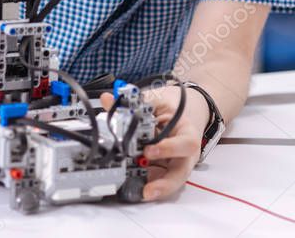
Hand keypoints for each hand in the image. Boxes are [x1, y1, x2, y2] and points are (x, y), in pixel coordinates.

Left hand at [99, 84, 209, 200]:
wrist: (180, 112)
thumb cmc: (170, 108)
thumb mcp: (156, 101)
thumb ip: (134, 103)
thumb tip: (107, 100)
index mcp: (187, 132)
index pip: (186, 143)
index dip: (169, 148)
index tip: (149, 150)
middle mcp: (184, 153)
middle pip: (181, 172)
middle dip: (166, 183)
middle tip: (148, 188)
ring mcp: (175, 164)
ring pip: (171, 181)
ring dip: (157, 189)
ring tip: (142, 194)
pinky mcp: (165, 170)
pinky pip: (158, 180)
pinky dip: (148, 185)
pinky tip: (137, 190)